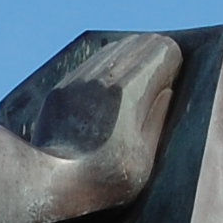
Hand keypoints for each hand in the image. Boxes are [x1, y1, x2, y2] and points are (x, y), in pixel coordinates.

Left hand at [24, 31, 181, 196]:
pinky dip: (108, 68)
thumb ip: (157, 119)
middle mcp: (103, 75)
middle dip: (155, 56)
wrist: (49, 180)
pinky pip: (93, 62)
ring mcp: (80, 78)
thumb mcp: (144, 157)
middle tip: (161, 79)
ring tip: (138, 84)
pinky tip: (111, 89)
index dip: (173, 64)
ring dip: (131, 59)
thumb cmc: (103, 177)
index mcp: (128, 90)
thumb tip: (167, 91)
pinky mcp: (63, 86)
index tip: (173, 81)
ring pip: (115, 48)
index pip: (162, 49)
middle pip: (140, 42)